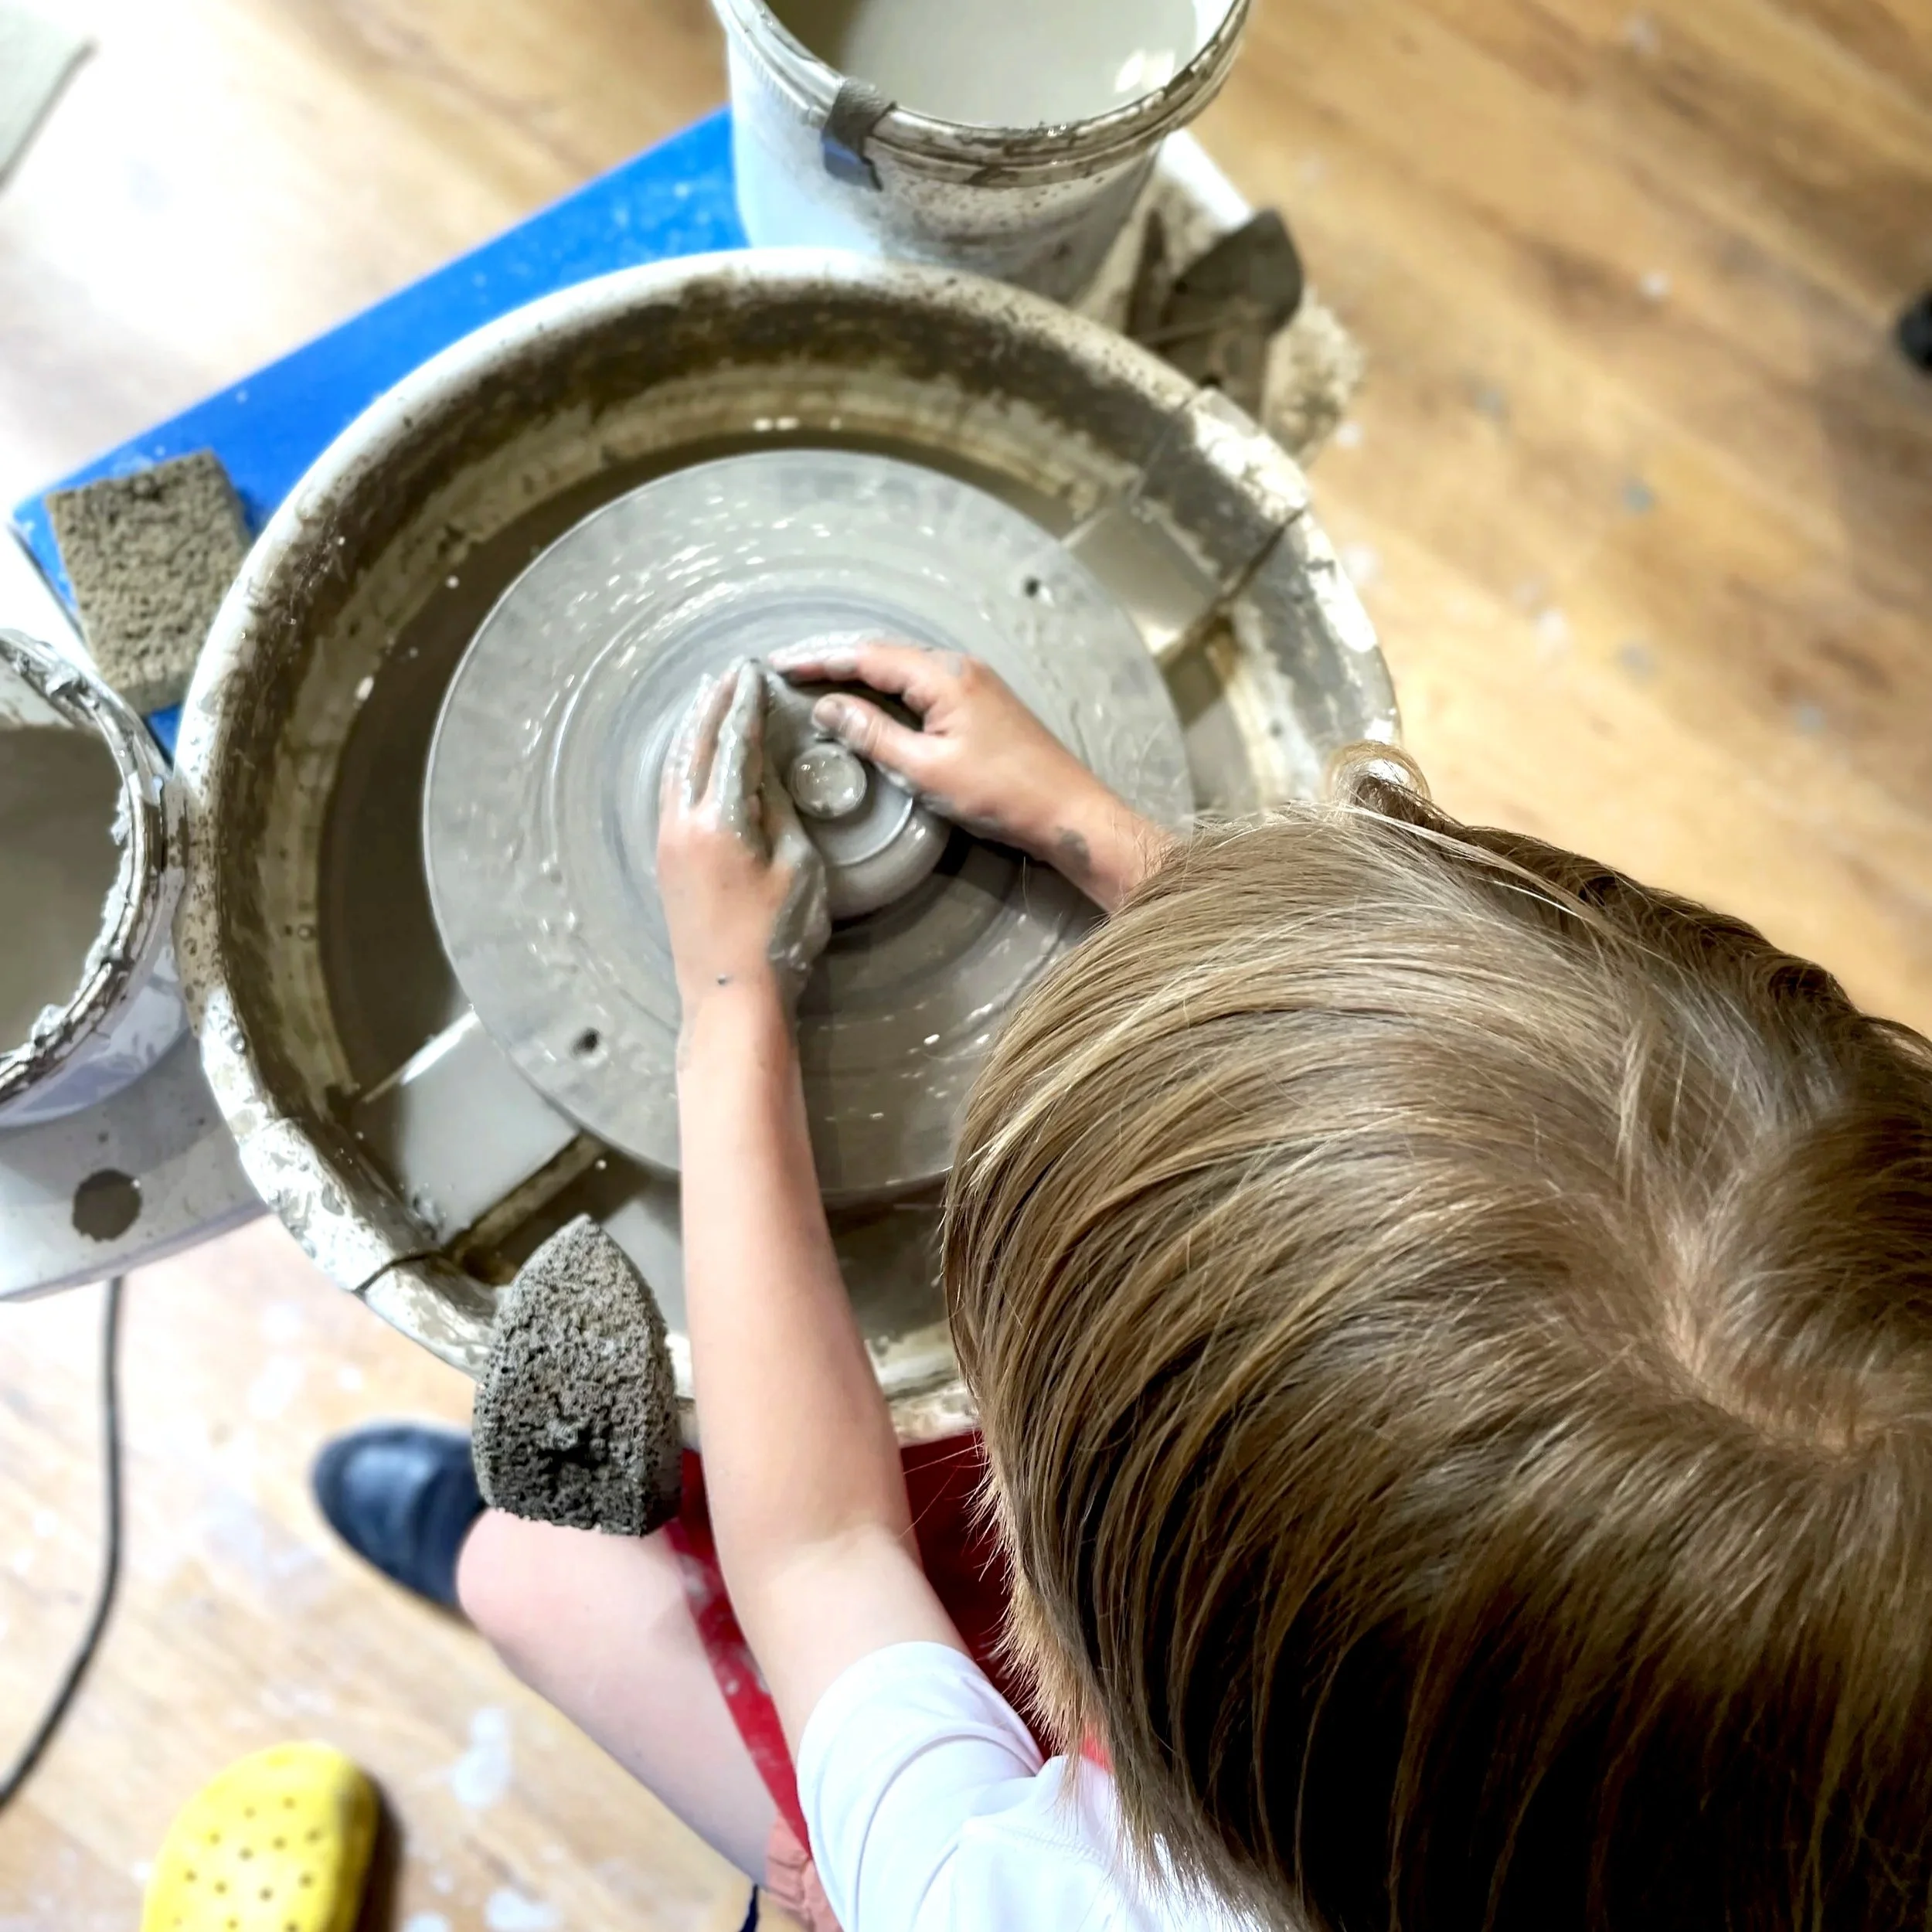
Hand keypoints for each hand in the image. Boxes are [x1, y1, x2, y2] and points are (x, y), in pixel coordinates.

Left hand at [657, 661, 830, 1022]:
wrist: (731, 997)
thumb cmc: (776, 938)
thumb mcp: (797, 867)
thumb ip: (778, 812)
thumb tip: (762, 775)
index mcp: (721, 820)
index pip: (735, 743)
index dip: (747, 704)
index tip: (756, 674)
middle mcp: (684, 823)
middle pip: (696, 746)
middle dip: (714, 704)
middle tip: (731, 674)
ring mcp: (669, 842)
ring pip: (677, 767)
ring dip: (695, 729)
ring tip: (709, 701)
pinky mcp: (667, 861)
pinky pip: (672, 792)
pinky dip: (685, 761)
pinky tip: (694, 756)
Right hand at [766, 638, 1175, 912]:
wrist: (1068, 811)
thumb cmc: (1001, 794)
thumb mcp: (926, 771)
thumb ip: (874, 735)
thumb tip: (828, 707)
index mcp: (944, 676)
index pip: (866, 655)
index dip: (818, 659)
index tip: (778, 665)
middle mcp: (959, 666)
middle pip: (883, 652)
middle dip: (833, 658)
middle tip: (789, 668)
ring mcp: (973, 681)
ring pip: (902, 665)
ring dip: (859, 670)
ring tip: (817, 678)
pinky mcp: (981, 701)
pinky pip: (921, 681)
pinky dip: (886, 685)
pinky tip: (869, 698)